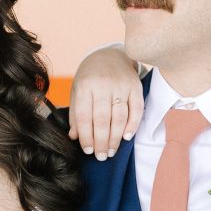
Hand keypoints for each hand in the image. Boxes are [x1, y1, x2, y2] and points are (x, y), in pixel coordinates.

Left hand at [68, 44, 142, 159]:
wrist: (110, 54)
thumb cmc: (90, 76)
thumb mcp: (77, 90)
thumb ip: (75, 113)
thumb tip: (74, 136)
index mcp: (85, 86)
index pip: (84, 116)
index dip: (86, 136)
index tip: (88, 150)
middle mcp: (103, 85)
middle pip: (102, 120)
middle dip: (101, 142)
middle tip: (101, 156)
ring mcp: (121, 86)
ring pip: (119, 117)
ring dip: (115, 138)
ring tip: (111, 151)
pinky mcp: (135, 87)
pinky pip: (136, 110)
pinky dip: (132, 125)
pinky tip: (126, 137)